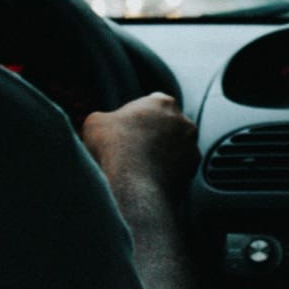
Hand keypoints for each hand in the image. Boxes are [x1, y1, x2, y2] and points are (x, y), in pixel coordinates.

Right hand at [80, 92, 198, 191]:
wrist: (136, 185)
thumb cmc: (115, 148)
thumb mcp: (94, 123)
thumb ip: (103, 118)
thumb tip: (104, 125)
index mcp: (162, 102)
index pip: (152, 103)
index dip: (136, 116)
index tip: (124, 130)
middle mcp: (184, 121)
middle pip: (166, 125)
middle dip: (152, 134)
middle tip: (132, 149)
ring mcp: (192, 145)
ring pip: (175, 146)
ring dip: (162, 153)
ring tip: (140, 167)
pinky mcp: (193, 168)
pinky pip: (179, 167)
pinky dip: (168, 172)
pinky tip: (151, 179)